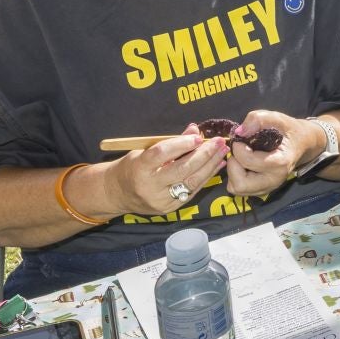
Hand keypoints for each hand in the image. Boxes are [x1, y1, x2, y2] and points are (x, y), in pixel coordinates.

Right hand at [101, 129, 228, 216]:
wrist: (117, 194)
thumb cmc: (132, 167)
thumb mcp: (145, 150)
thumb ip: (170, 142)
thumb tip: (194, 129)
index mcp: (139, 168)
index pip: (161, 154)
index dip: (181, 144)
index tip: (198, 136)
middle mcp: (149, 186)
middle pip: (181, 170)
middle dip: (204, 155)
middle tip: (219, 142)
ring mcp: (160, 200)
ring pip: (191, 182)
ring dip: (210, 166)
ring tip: (223, 152)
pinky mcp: (169, 209)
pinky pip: (192, 191)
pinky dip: (206, 177)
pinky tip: (217, 165)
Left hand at [221, 109, 311, 196]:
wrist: (302, 143)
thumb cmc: (289, 130)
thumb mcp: (277, 118)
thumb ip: (258, 119)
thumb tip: (239, 132)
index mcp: (280, 163)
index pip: (248, 161)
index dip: (238, 148)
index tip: (241, 138)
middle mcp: (274, 180)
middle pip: (239, 184)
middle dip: (234, 165)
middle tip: (239, 152)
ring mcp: (268, 188)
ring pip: (236, 188)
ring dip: (233, 172)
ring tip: (241, 157)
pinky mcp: (261, 190)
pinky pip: (238, 189)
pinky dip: (235, 177)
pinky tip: (243, 164)